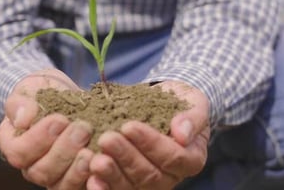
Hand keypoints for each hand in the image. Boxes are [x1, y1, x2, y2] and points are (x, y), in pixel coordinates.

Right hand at [0, 68, 93, 188]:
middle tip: (83, 129)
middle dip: (64, 151)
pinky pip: (81, 187)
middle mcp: (30, 166)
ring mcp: (53, 176)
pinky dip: (93, 178)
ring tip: (93, 150)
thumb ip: (21, 102)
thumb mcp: (30, 88)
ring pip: (62, 185)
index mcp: (13, 144)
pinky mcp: (75, 179)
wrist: (63, 95)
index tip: (60, 119)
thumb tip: (24, 119)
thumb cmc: (42, 91)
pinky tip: (104, 162)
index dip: (39, 139)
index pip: (19, 152)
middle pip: (42, 172)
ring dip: (78, 169)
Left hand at [87, 81, 209, 189]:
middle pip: (149, 174)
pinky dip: (103, 186)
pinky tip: (90, 178)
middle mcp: (170, 177)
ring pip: (130, 186)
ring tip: (95, 160)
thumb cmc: (180, 103)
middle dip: (126, 157)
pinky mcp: (128, 184)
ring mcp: (148, 184)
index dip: (151, 143)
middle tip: (107, 139)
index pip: (173, 156)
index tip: (129, 126)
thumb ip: (193, 118)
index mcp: (191, 159)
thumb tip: (182, 134)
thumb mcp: (193, 102)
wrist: (160, 104)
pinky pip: (116, 189)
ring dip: (111, 173)